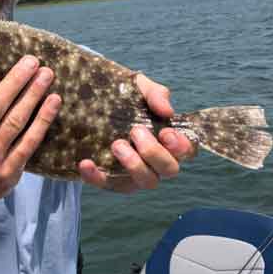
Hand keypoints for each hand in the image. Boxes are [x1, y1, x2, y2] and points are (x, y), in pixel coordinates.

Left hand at [79, 73, 195, 192]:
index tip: (165, 132)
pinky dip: (96, 177)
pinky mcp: (112, 180)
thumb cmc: (127, 98)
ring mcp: (136, 174)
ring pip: (147, 181)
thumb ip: (156, 94)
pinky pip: (107, 184)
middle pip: (169, 169)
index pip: (187, 151)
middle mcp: (157, 162)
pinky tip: (85, 163)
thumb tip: (166, 110)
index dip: (181, 146)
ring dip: (134, 165)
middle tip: (135, 131)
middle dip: (154, 152)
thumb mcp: (141, 89)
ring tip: (116, 144)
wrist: (93, 103)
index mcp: (168, 141)